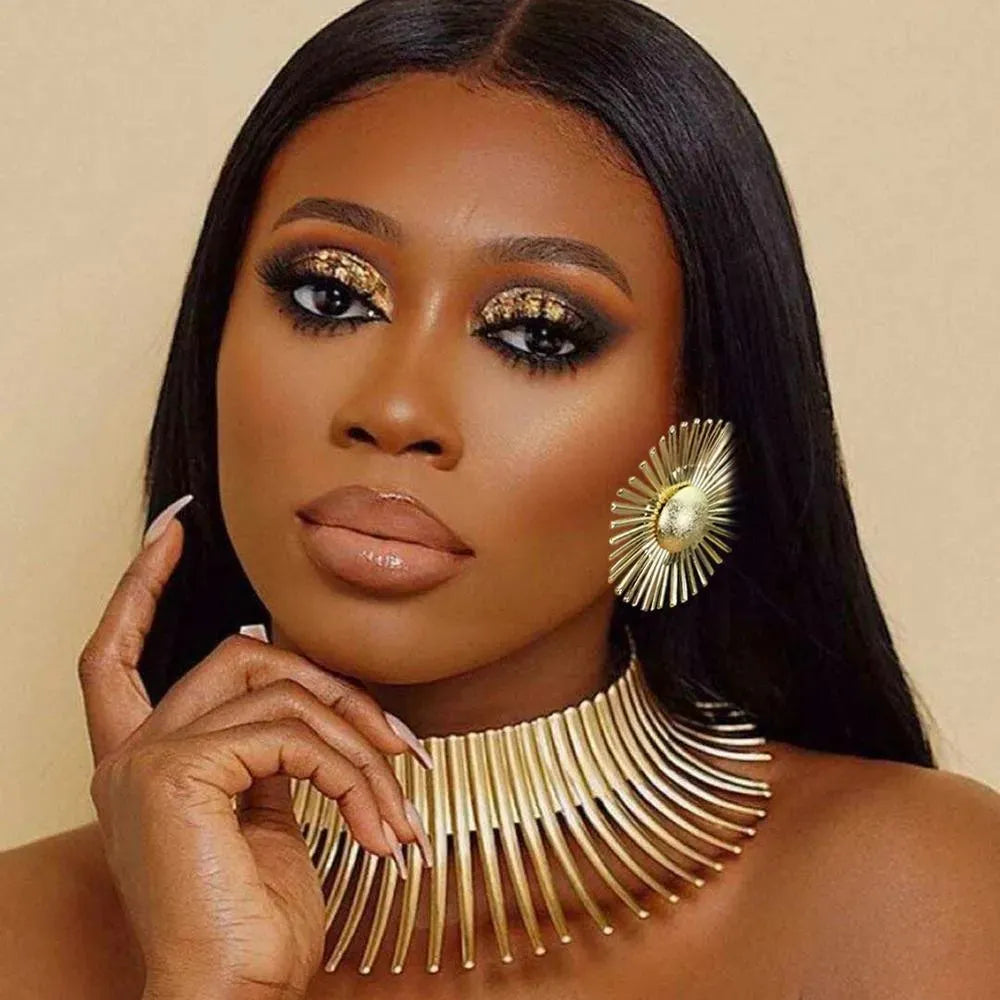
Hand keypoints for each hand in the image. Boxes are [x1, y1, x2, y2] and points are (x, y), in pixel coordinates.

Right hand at [78, 498, 431, 999]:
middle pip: (241, 655)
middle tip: (400, 748)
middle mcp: (132, 752)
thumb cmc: (256, 920)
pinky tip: (376, 827)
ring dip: (359, 744)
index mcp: (145, 759)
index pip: (118, 652)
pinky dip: (351, 771)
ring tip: (397, 809)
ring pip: (282, 690)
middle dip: (333, 688)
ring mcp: (148, 761)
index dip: (141, 586)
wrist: (235, 997)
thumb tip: (304, 687)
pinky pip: (293, 731)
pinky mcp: (178, 773)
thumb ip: (269, 747)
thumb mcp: (268, 813)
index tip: (173, 530)